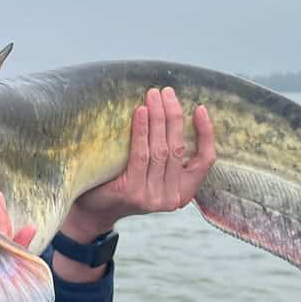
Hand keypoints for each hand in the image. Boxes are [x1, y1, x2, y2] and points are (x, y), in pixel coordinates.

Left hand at [64, 87, 215, 238]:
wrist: (93, 210)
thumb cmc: (125, 183)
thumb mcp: (153, 173)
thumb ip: (167, 154)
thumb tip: (173, 110)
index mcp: (184, 193)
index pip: (205, 161)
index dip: (206, 133)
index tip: (200, 108)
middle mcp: (172, 198)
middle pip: (179, 148)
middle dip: (174, 116)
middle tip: (166, 92)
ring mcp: (153, 197)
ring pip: (161, 150)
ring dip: (158, 118)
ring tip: (153, 96)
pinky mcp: (133, 193)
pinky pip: (141, 155)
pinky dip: (142, 130)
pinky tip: (141, 112)